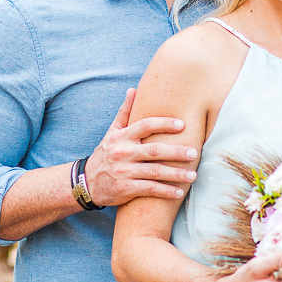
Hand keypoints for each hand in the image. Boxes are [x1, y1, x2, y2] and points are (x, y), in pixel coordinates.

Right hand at [85, 89, 198, 206]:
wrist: (86, 182)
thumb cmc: (105, 154)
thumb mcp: (112, 133)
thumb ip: (125, 113)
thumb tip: (133, 89)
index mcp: (122, 137)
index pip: (146, 125)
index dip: (165, 123)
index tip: (183, 124)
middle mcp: (123, 153)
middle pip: (155, 150)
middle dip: (177, 152)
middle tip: (194, 153)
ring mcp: (124, 171)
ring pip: (156, 172)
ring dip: (176, 174)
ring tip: (193, 175)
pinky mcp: (125, 188)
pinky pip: (150, 189)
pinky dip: (166, 191)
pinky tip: (179, 192)